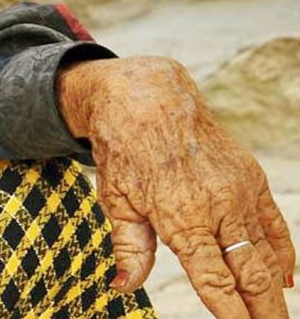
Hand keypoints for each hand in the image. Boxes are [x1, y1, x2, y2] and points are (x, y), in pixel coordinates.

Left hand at [59, 57, 294, 317]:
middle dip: (263, 310)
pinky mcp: (251, 180)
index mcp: (181, 218)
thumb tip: (122, 288)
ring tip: (276, 316)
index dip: (230, 311)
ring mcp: (240, 193)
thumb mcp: (116, 200)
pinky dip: (284, 255)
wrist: (149, 100)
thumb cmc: (124, 153)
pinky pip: (275, 225)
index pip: (213, 279)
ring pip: (267, 253)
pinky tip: (286, 280)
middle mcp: (218, 207)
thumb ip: (129, 249)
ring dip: (274, 290)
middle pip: (250, 273)